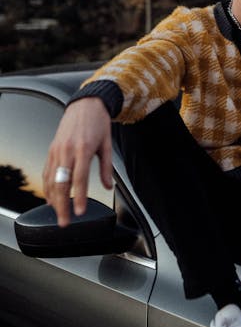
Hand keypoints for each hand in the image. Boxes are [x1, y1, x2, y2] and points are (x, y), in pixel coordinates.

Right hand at [43, 98, 113, 226]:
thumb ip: (106, 168)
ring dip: (53, 199)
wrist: (86, 104)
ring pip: (51, 180)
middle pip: (62, 184)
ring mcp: (57, 150)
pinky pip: (47, 171)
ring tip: (58, 214)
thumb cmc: (98, 122)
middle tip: (65, 222)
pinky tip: (51, 197)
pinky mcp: (52, 149)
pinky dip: (47, 186)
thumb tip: (108, 186)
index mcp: (83, 149)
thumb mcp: (107, 144)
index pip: (80, 179)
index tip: (80, 213)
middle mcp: (67, 150)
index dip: (80, 198)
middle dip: (62, 206)